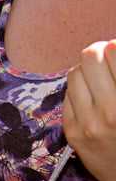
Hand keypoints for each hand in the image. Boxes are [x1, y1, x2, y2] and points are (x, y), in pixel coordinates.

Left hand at [64, 39, 115, 180]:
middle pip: (90, 56)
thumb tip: (113, 47)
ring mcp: (87, 123)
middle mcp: (110, 110)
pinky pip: (68, 95)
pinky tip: (92, 98)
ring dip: (87, 71)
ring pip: (75, 73)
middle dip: (100, 52)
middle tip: (108, 58)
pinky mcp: (72, 133)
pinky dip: (79, 91)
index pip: (115, 49)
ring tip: (100, 78)